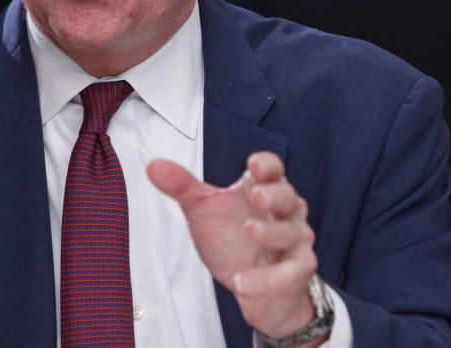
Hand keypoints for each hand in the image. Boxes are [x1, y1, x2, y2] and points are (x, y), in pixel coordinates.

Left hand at [147, 152, 319, 339]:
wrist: (249, 285)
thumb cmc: (232, 239)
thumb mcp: (203, 210)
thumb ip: (182, 186)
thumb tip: (153, 165)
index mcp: (264, 188)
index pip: (272, 168)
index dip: (266, 165)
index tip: (253, 164)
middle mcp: (285, 211)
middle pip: (287, 195)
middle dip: (273, 195)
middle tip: (255, 196)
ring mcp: (294, 240)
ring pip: (289, 232)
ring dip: (270, 232)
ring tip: (248, 230)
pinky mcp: (297, 270)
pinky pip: (289, 272)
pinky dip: (266, 278)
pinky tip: (240, 281)